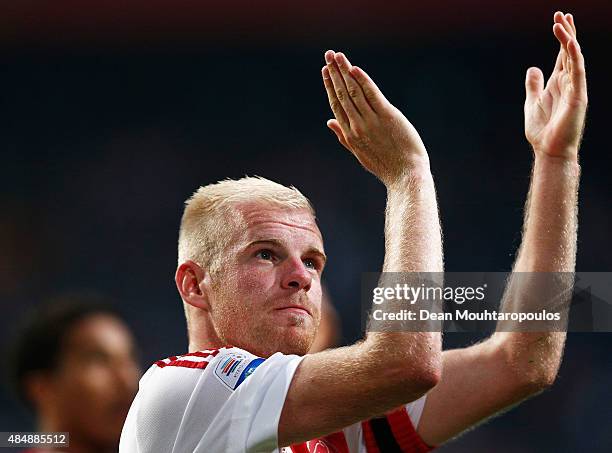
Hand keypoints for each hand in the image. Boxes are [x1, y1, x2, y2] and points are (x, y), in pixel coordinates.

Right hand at [322, 50, 428, 186]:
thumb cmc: (386, 166)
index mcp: (350, 135)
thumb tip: (329, 122)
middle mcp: (357, 126)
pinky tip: (355, 69)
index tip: (325, 70)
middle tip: (328, 55)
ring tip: (338, 56)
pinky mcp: (387, 117)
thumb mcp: (360, 154)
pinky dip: (363, 81)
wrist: (405, 176)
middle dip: (334, 73)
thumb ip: (343, 136)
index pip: (336, 105)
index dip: (330, 86)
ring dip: (345, 71)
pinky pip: (372, 95)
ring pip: (354, 92)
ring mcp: (371, 121)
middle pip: (342, 94)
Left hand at [524, 12, 587, 160]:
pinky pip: (577, 72)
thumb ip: (533, 85)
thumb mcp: (532, 103)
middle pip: (570, 52)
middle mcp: (569, 83)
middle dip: (567, 32)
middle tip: (562, 13)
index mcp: (558, 83)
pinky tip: (569, 43)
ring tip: (562, 22)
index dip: (562, 37)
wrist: (549, 150)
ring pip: (574, 58)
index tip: (559, 19)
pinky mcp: (578, 96)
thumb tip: (532, 69)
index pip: (562, 55)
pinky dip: (574, 56)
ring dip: (569, 39)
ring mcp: (575, 88)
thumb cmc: (542, 131)